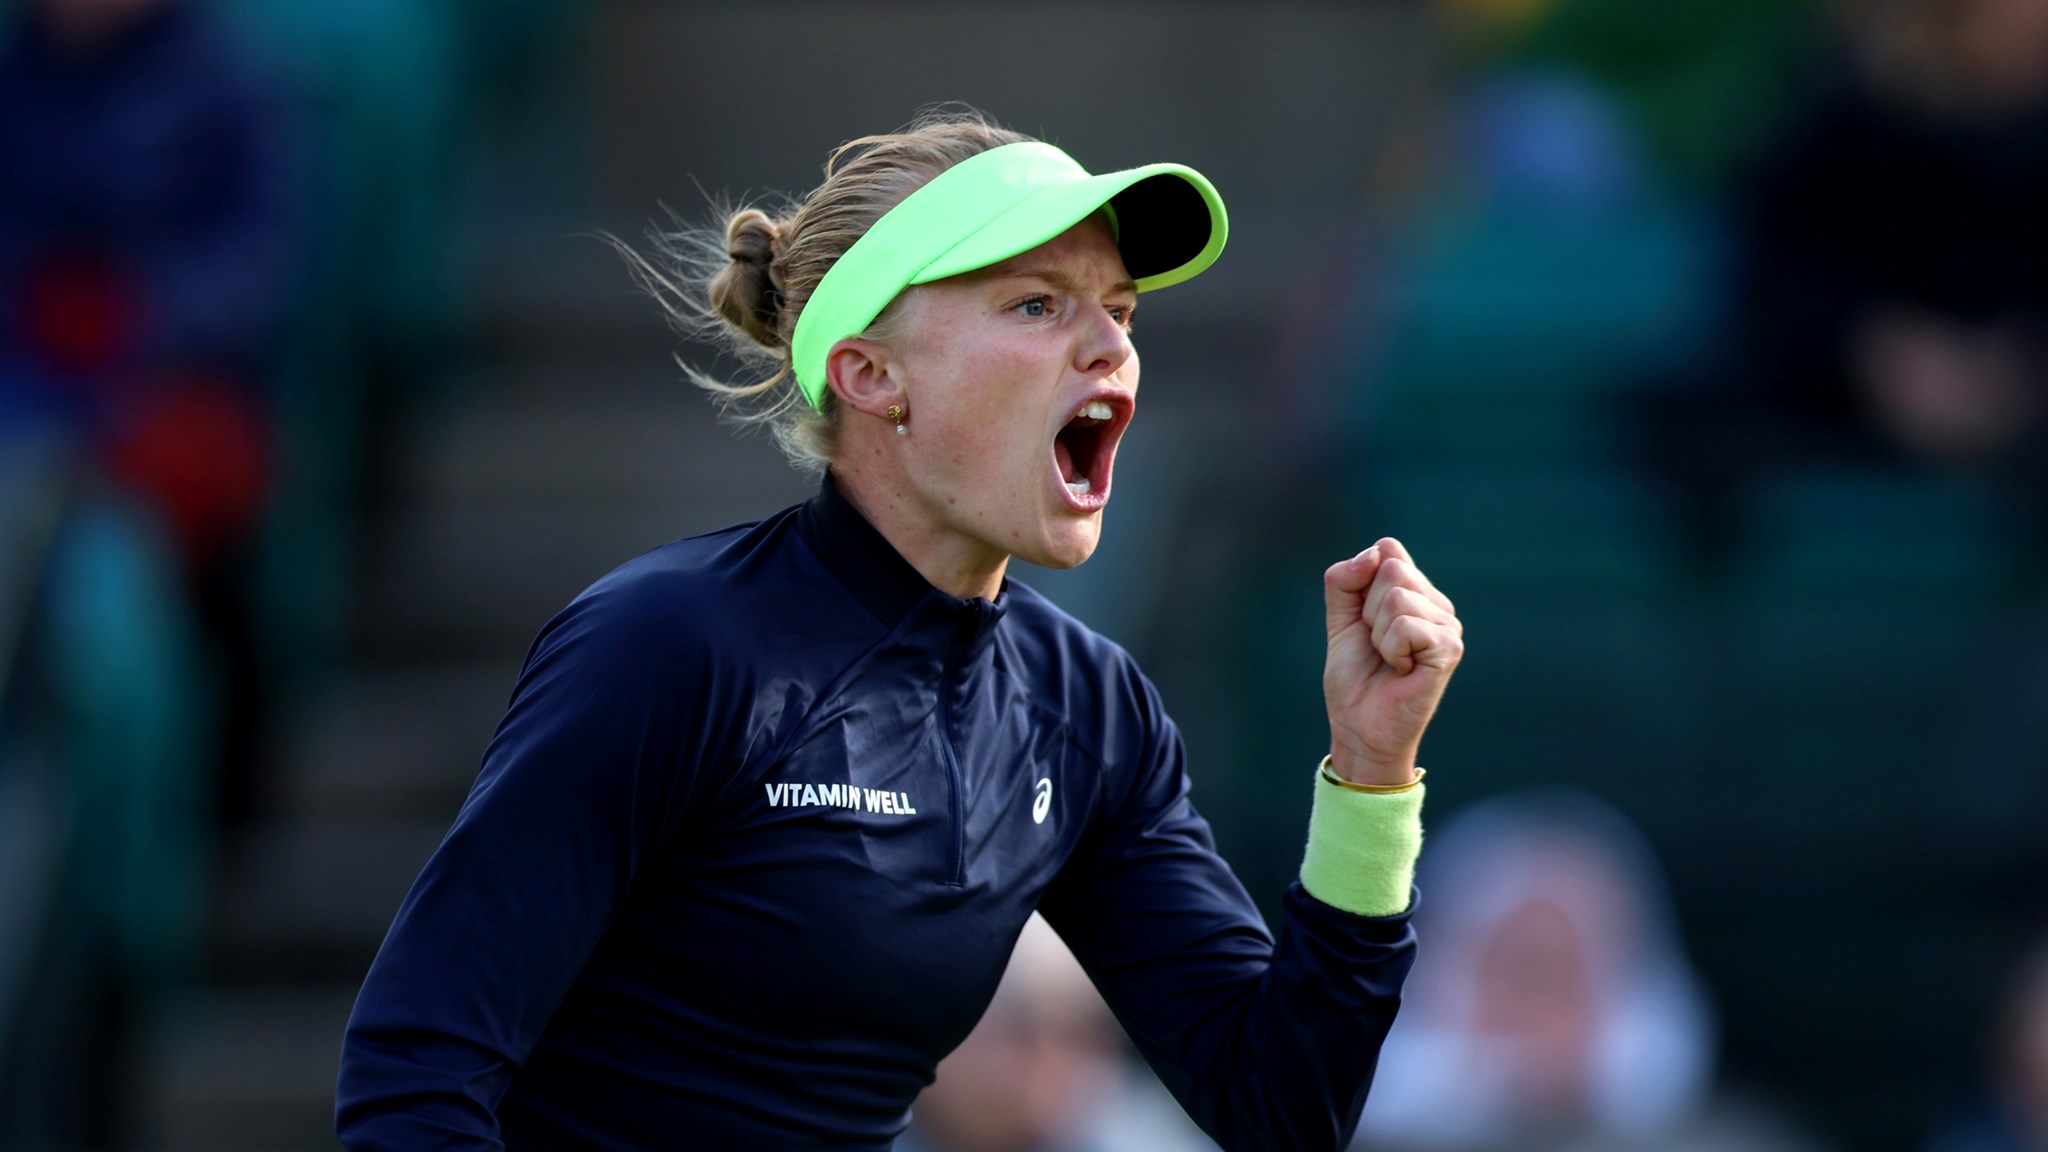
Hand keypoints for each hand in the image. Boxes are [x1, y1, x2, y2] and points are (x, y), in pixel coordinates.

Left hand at [1322, 538, 1462, 785]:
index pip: (1387, 549)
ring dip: (1378, 634)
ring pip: (1396, 598)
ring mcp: (1448, 625)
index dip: (1360, 582)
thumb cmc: (1355, 676)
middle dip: (1367, 610)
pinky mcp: (1450, 649)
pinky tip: (1401, 670)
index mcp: (1415, 591)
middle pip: (1391, 569)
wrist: (1359, 725)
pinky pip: (1406, 626)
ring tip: (1389, 659)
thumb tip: (1374, 553)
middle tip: (1376, 644)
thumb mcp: (1339, 619)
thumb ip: (1344, 580)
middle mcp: (1437, 603)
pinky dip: (1391, 649)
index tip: (1363, 619)